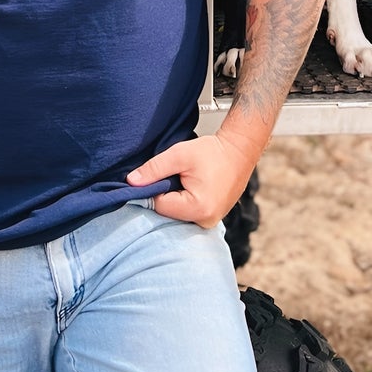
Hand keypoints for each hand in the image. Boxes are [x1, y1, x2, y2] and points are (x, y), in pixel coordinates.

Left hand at [128, 132, 257, 227]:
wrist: (240, 150)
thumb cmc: (214, 152)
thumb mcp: (179, 155)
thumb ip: (154, 169)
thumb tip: (132, 182)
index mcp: (198, 208)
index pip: (159, 205)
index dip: (155, 188)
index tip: (162, 174)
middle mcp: (206, 220)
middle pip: (169, 213)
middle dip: (167, 194)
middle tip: (177, 175)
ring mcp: (211, 221)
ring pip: (179, 214)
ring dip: (177, 198)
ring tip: (188, 180)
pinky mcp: (213, 217)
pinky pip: (190, 213)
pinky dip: (186, 201)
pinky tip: (193, 186)